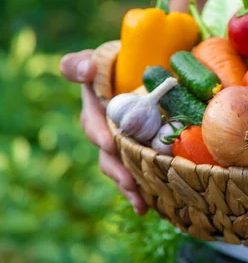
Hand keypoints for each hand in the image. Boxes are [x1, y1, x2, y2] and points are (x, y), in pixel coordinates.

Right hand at [60, 50, 147, 214]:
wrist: (144, 66)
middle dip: (118, 170)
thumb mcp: (100, 58)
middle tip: (130, 182)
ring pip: (122, 168)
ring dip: (130, 186)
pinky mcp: (139, 150)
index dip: (99, 134)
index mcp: (95, 107)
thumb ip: (82, 63)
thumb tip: (84, 70)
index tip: (110, 144)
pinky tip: (151, 205)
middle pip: (108, 154)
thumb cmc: (118, 62)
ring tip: (142, 203)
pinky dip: (143, 188)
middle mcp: (106, 129)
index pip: (92, 122)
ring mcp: (122, 142)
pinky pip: (139, 171)